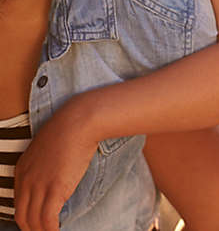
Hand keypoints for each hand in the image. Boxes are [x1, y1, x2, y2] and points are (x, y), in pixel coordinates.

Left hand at [15, 97, 99, 230]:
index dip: (26, 218)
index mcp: (22, 170)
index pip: (18, 203)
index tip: (36, 224)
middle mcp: (26, 180)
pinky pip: (47, 218)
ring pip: (32, 221)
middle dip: (30, 229)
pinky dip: (51, 229)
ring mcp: (39, 185)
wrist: (78, 122)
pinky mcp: (55, 188)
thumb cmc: (70, 130)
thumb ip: (46, 164)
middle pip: (21, 216)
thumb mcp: (49, 147)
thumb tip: (57, 175)